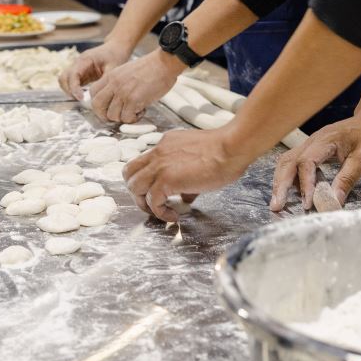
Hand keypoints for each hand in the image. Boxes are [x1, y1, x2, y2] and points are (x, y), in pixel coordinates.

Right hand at [59, 40, 131, 97]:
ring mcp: (77, 67)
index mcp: (85, 59)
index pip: (73, 74)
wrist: (116, 47)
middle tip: (80, 100)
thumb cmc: (115, 55)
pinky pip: (70, 82)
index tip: (81, 98)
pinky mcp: (79, 73)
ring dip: (69, 90)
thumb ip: (105, 80)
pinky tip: (83, 96)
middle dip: (69, 90)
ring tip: (81, 99)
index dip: (74, 87)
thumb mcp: (114, 68)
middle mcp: (77, 62)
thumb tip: (97, 95)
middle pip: (64, 77)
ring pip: (64, 80)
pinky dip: (73, 90)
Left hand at [90, 50, 180, 123]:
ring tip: (134, 111)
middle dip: (105, 115)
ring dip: (123, 117)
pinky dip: (134, 118)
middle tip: (117, 115)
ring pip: (112, 115)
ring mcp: (123, 92)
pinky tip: (142, 110)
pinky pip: (127, 117)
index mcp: (111, 76)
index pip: (93, 93)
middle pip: (97, 105)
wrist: (164, 63)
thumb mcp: (126, 72)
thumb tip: (114, 101)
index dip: (99, 104)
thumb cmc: (150, 68)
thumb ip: (117, 84)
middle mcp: (114, 84)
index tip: (108, 107)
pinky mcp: (134, 99)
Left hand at [124, 128, 251, 220]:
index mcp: (166, 145)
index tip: (160, 193)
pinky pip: (152, 201)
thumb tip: (186, 196)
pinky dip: (160, 212)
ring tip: (161, 211)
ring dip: (144, 203)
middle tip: (153, 204)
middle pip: (129, 173)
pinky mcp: (166, 179)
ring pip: (134, 186)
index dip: (147, 180)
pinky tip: (174, 216)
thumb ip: (188, 175)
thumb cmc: (225, 152)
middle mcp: (158, 152)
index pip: (143, 162)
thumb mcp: (200, 159)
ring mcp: (160, 165)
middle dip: (137, 192)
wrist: (231, 147)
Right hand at [269, 112, 360, 211]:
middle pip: (288, 161)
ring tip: (278, 202)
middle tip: (276, 206)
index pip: (306, 162)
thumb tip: (334, 201)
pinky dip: (289, 178)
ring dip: (280, 181)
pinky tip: (291, 192)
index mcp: (325, 141)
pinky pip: (293, 163)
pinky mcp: (311, 150)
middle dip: (280, 184)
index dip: (305, 184)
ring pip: (286, 162)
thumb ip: (347, 179)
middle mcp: (312, 141)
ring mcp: (309, 144)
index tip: (308, 203)